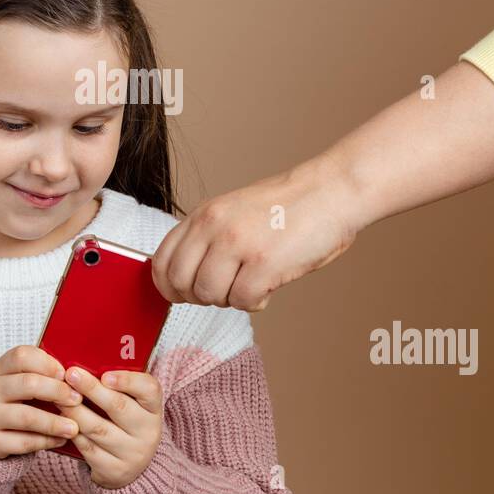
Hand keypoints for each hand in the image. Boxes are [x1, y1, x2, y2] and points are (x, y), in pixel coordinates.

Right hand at [0, 345, 84, 458]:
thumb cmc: (12, 400)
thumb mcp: (19, 381)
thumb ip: (42, 375)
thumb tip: (76, 379)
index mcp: (0, 368)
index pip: (22, 356)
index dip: (47, 363)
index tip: (65, 374)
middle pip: (28, 384)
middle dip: (57, 391)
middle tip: (77, 399)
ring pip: (27, 416)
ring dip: (55, 422)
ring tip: (74, 427)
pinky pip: (24, 441)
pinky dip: (46, 441)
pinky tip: (60, 440)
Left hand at [60, 366, 162, 488]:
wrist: (133, 466)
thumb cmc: (126, 423)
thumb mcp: (133, 404)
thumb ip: (117, 386)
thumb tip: (87, 362)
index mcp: (154, 408)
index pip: (149, 390)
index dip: (128, 381)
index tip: (106, 375)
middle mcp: (148, 431)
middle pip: (118, 407)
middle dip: (92, 389)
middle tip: (71, 375)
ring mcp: (132, 453)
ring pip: (98, 429)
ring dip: (75, 411)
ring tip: (59, 397)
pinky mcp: (114, 470)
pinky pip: (88, 449)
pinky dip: (73, 432)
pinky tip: (61, 421)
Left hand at [151, 157, 357, 311]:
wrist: (331, 192)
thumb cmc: (287, 207)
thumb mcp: (233, 211)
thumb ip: (208, 237)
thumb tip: (185, 278)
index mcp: (204, 214)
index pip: (162, 261)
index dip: (169, 286)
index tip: (184, 294)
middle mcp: (214, 227)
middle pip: (180, 283)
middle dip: (198, 297)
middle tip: (224, 290)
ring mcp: (238, 244)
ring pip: (208, 295)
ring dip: (229, 298)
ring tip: (252, 281)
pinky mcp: (264, 263)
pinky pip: (242, 302)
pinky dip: (256, 301)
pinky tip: (269, 284)